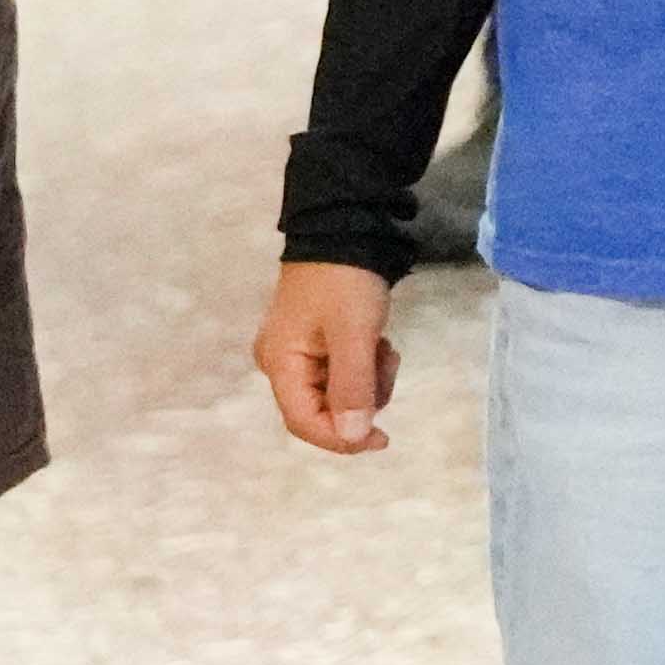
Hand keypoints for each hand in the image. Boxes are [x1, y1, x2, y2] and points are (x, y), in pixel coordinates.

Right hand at [257, 259, 397, 456]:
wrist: (346, 225)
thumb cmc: (346, 280)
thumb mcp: (354, 333)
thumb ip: (352, 386)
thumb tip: (352, 436)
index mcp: (280, 364)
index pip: (304, 422)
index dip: (340, 439)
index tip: (381, 439)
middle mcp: (281, 363)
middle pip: (321, 409)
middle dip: (361, 397)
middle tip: (384, 363)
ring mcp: (299, 352)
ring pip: (338, 391)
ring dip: (368, 379)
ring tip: (382, 346)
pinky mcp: (318, 341)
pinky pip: (343, 370)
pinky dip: (365, 364)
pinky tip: (378, 340)